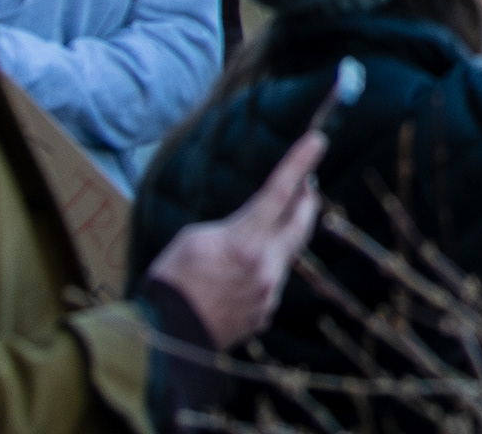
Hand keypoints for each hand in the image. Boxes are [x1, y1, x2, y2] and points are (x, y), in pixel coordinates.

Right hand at [142, 119, 329, 347]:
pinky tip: (236, 278)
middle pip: (301, 223)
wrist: (163, 340)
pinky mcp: (264, 314)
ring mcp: (268, 293)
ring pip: (286, 254)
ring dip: (278, 239)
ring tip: (255, 235)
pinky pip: (271, 282)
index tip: (318, 140)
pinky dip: (262, 271)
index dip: (300, 162)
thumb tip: (254, 226)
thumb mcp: (194, 239)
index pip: (280, 191)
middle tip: (307, 184)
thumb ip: (233, 227)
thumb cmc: (170, 283)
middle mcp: (266, 267)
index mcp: (245, 241)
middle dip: (307, 200)